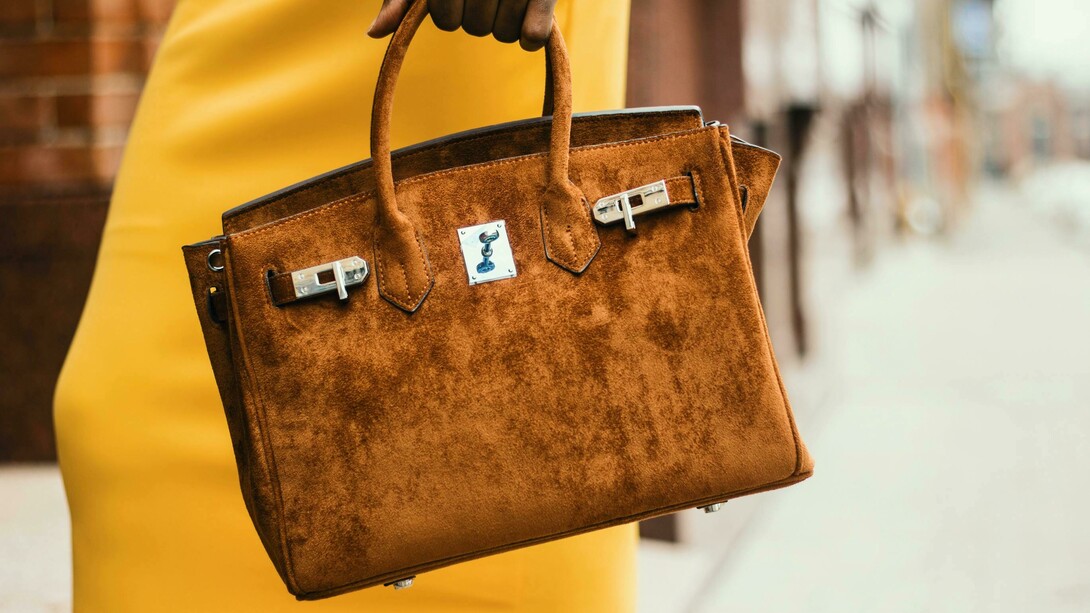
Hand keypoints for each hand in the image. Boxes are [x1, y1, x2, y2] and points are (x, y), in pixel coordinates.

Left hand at [368, 0, 558, 50]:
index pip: (445, 17)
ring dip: (504, 25)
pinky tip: (529, 25)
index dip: (446, 14)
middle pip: (475, 28)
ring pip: (503, 34)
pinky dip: (531, 36)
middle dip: (476, 18)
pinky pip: (532, 35)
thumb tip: (373, 34)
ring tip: (508, 0)